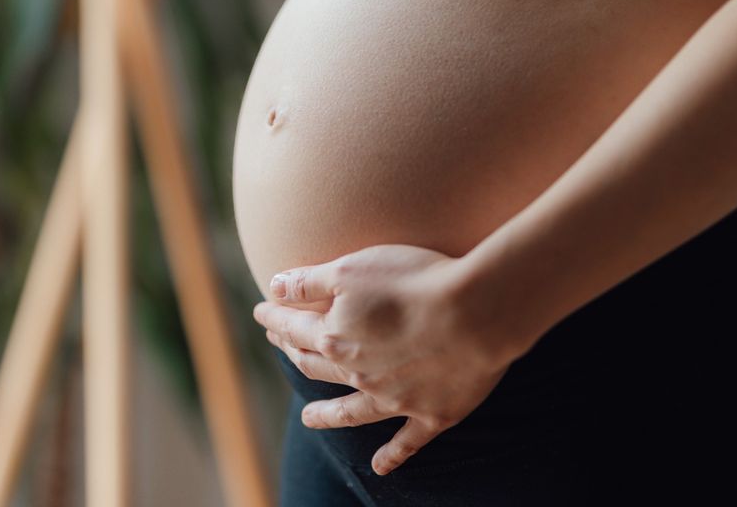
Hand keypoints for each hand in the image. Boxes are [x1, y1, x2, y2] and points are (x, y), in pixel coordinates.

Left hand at [252, 244, 517, 475]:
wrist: (475, 314)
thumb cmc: (413, 281)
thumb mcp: (350, 269)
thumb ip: (309, 282)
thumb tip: (272, 287)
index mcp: (335, 337)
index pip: (294, 328)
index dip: (275, 318)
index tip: (261, 311)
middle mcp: (358, 374)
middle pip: (317, 365)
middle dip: (294, 353)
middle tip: (282, 346)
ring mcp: (394, 400)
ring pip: (351, 411)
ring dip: (327, 415)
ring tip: (309, 418)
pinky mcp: (431, 414)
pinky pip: (406, 442)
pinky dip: (392, 456)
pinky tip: (380, 467)